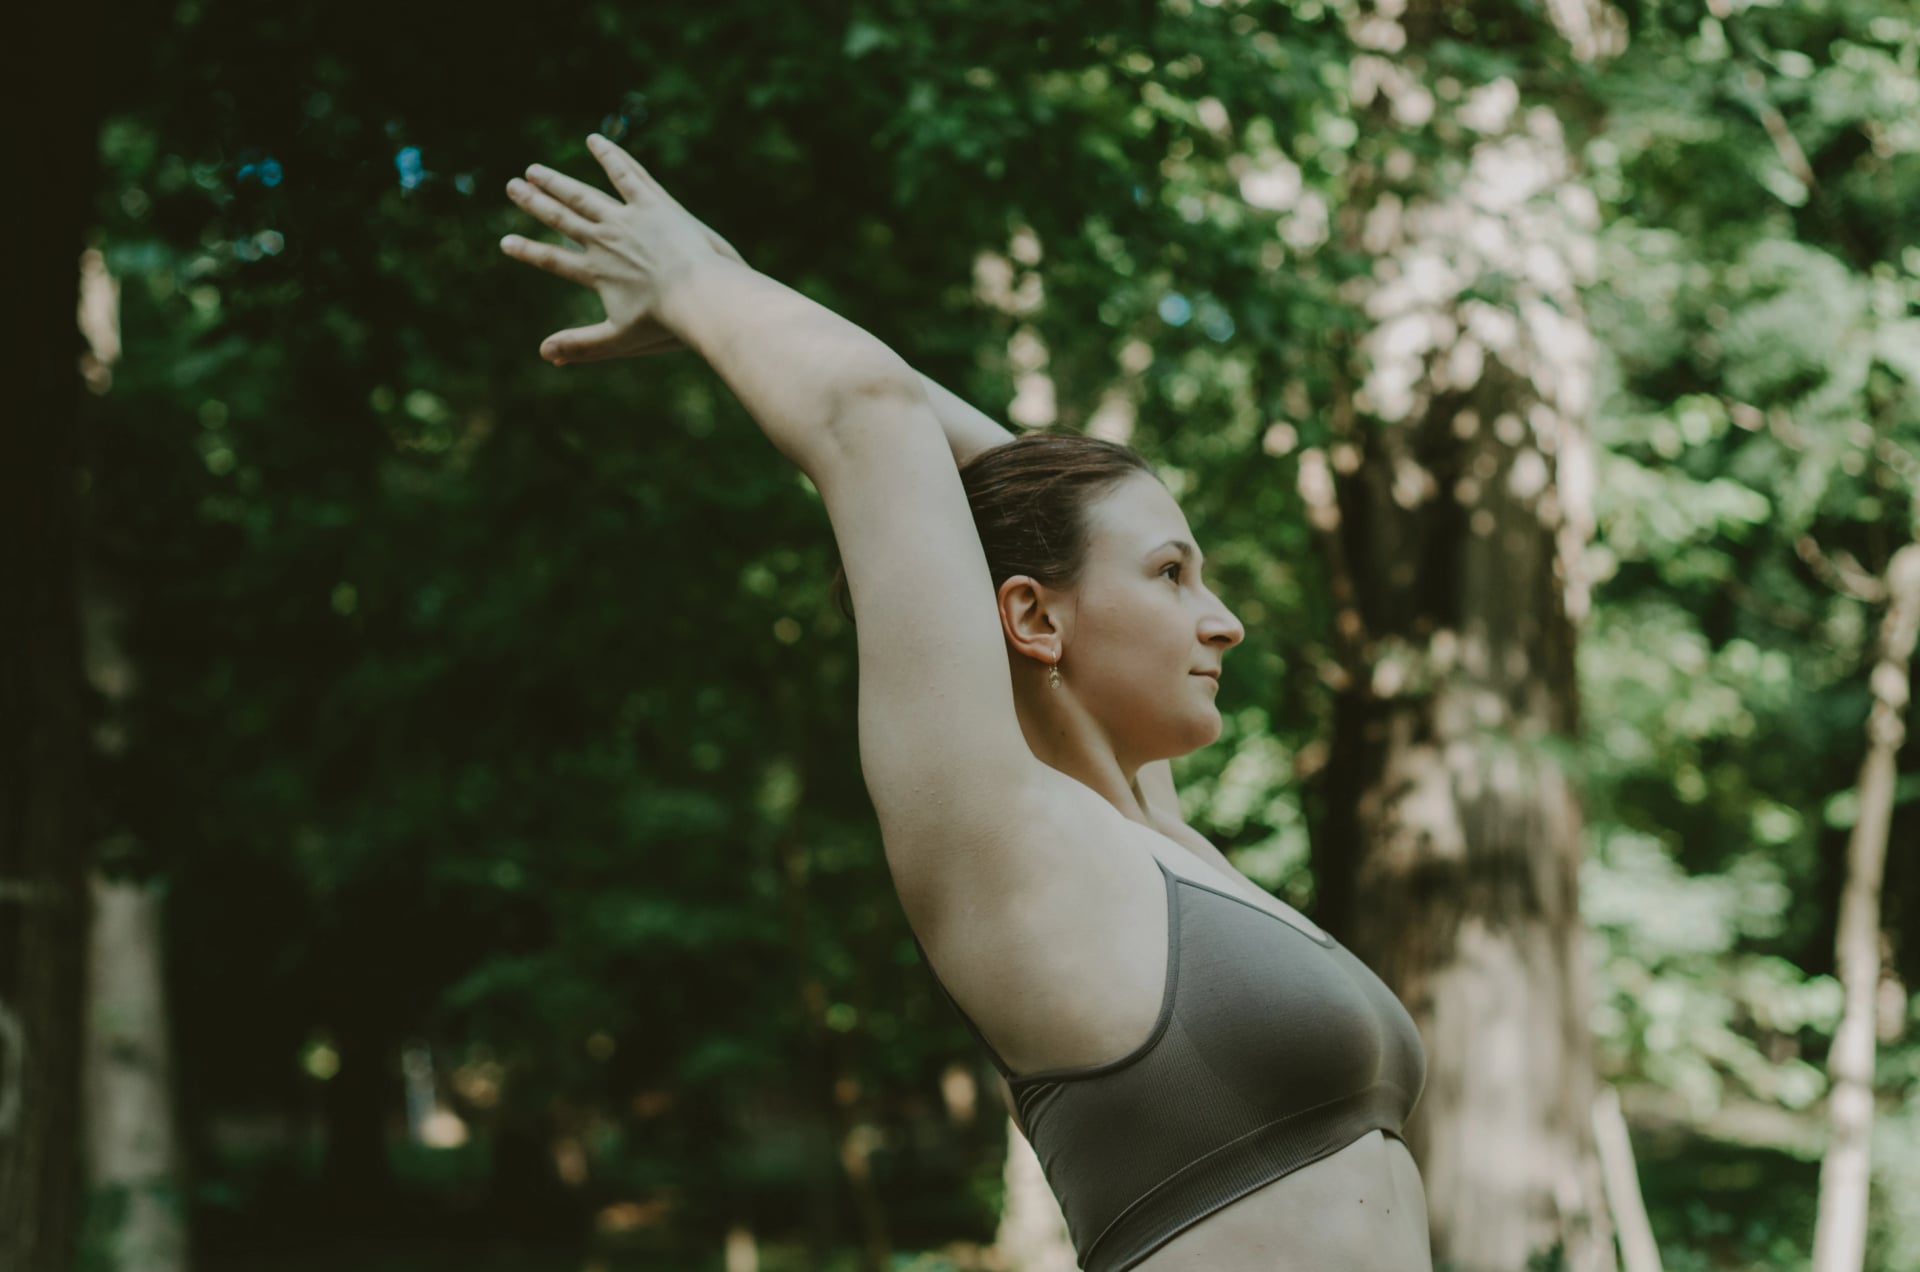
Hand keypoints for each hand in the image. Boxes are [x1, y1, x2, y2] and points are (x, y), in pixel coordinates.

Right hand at [500, 134, 745, 364]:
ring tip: (535, 169)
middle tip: (512, 187)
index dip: (529, 251)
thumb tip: (543, 354)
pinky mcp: (653, 203)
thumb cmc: (665, 323)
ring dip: (557, 182)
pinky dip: (610, 156)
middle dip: (535, 203)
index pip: (554, 261)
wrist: (699, 297)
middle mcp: (604, 241)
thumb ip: (581, 346)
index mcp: (597, 272)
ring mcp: (627, 219)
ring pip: (583, 194)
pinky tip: (595, 140)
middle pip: (562, 219)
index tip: (506, 242)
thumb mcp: (619, 339)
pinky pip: (627, 174)